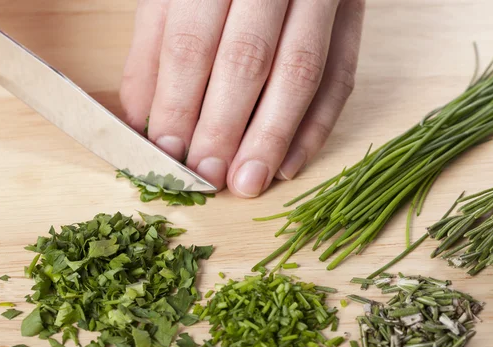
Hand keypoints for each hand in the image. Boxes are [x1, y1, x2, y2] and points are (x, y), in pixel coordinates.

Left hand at [120, 0, 364, 197]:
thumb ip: (153, 51)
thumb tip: (142, 123)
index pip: (191, 43)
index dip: (179, 103)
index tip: (169, 154)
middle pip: (247, 60)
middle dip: (224, 128)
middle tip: (208, 177)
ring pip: (300, 72)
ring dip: (272, 137)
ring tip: (248, 183)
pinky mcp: (350, 18)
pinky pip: (341, 77)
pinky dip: (317, 127)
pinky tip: (290, 165)